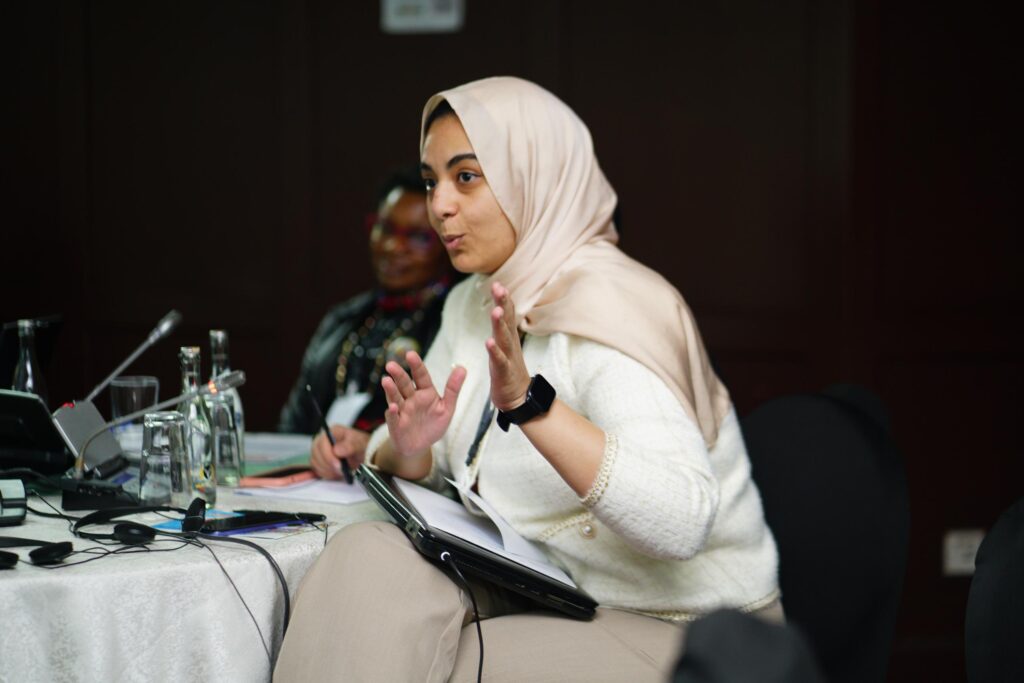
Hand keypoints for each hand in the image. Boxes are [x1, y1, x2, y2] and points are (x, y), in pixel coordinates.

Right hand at [309, 425, 368, 479]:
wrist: (363, 455)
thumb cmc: (361, 446)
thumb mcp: (360, 444)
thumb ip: (350, 446)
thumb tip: (336, 450)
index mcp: (332, 432)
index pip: (323, 442)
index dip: (328, 455)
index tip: (339, 464)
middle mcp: (323, 440)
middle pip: (316, 453)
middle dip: (329, 464)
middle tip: (342, 470)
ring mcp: (319, 451)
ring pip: (316, 463)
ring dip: (329, 470)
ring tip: (342, 471)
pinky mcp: (319, 462)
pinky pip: (318, 470)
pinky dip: (328, 474)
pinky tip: (337, 473)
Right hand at [381, 350, 465, 457]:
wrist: (420, 446)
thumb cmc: (433, 425)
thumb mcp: (447, 408)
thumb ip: (453, 389)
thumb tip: (462, 367)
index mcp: (425, 392)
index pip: (421, 376)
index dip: (416, 365)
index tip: (410, 354)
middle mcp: (411, 398)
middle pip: (404, 384)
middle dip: (398, 374)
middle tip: (391, 365)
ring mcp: (402, 411)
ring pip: (395, 397)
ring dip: (391, 390)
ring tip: (386, 381)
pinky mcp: (396, 424)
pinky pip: (393, 417)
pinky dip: (392, 413)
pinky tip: (393, 408)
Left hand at [486, 282, 531, 410]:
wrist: (518, 397)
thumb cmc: (508, 369)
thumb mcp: (506, 344)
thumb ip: (503, 326)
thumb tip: (500, 305)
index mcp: (509, 337)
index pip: (508, 314)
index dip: (504, 299)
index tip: (498, 283)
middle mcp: (510, 344)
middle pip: (507, 321)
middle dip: (503, 304)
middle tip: (499, 287)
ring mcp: (508, 358)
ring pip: (504, 338)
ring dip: (500, 324)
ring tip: (496, 310)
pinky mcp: (504, 372)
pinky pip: (499, 360)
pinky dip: (494, 351)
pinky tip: (489, 342)